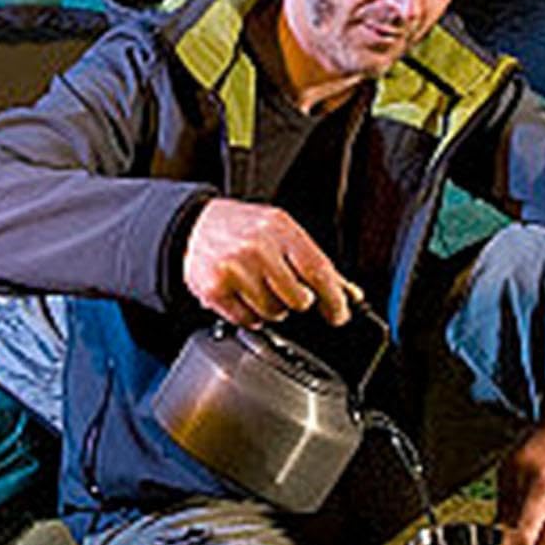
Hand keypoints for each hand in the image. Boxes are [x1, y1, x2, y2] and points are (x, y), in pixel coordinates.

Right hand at [182, 199, 353, 328]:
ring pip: (273, 313)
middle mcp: (256, 247)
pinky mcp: (214, 288)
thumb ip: (314, 262)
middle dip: (297, 302)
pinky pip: (246, 320)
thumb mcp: (282, 232)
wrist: (195, 224)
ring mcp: (233, 268)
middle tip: (286, 292)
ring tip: (259, 289)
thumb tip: (349, 294)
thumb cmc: (242, 228)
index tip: (339, 314)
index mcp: (279, 229)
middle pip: (297, 299)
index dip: (334, 299)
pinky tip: (243, 296)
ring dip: (272, 309)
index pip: (318, 271)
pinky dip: (249, 315)